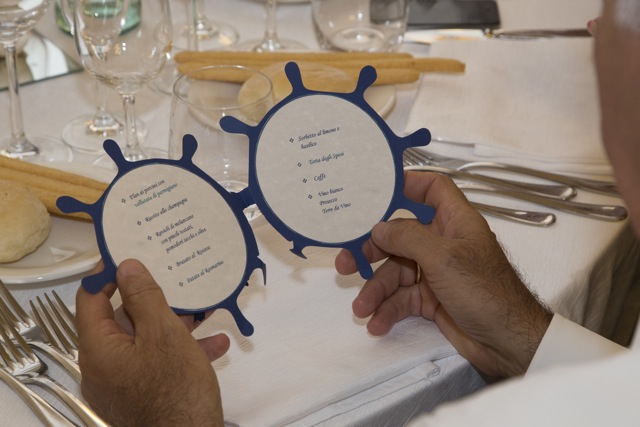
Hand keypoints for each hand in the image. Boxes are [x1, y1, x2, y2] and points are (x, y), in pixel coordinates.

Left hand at [76, 259, 228, 425]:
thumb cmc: (175, 389)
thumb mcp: (164, 334)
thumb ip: (144, 297)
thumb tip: (126, 267)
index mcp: (99, 349)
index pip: (90, 299)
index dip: (107, 274)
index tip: (130, 255)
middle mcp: (104, 367)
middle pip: (121, 320)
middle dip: (153, 300)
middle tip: (175, 280)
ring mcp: (123, 383)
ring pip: (145, 341)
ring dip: (174, 324)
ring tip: (202, 310)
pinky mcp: (143, 393)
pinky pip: (158, 362)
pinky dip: (182, 350)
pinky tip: (214, 343)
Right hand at [335, 172, 551, 377]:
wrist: (508, 342)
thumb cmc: (483, 290)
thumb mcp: (443, 258)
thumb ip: (408, 238)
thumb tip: (378, 228)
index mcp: (455, 221)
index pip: (433, 189)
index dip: (408, 183)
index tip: (375, 189)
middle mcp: (444, 242)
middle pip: (401, 235)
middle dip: (372, 251)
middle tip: (346, 263)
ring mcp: (436, 272)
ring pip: (397, 273)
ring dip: (377, 291)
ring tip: (361, 309)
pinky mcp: (431, 299)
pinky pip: (402, 299)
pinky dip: (388, 310)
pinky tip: (377, 324)